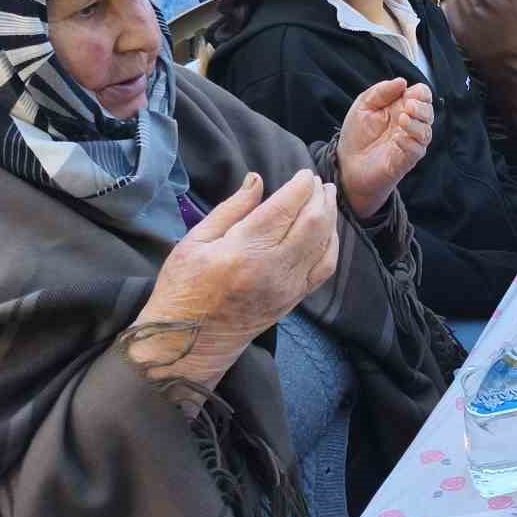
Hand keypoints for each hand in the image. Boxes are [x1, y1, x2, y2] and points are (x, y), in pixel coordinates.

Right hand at [131, 170, 339, 399]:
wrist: (188, 342)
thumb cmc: (183, 288)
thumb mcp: (194, 241)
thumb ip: (231, 209)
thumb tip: (257, 179)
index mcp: (245, 249)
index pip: (286, 208)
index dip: (300, 186)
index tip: (303, 173)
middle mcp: (273, 267)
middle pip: (313, 223)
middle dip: (319, 197)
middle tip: (317, 181)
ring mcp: (288, 286)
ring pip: (324, 244)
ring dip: (330, 216)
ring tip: (327, 197)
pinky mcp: (294, 300)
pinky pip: (324, 269)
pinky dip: (332, 245)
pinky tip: (329, 231)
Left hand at [337, 78, 433, 218]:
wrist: (347, 164)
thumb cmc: (357, 135)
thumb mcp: (363, 105)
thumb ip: (381, 91)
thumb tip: (402, 81)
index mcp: (401, 108)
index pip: (423, 95)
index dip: (421, 92)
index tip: (408, 93)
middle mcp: (409, 124)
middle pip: (429, 111)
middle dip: (422, 107)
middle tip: (408, 106)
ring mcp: (409, 142)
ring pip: (426, 131)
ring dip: (417, 123)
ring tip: (402, 119)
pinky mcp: (406, 160)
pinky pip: (417, 149)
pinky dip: (410, 141)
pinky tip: (397, 138)